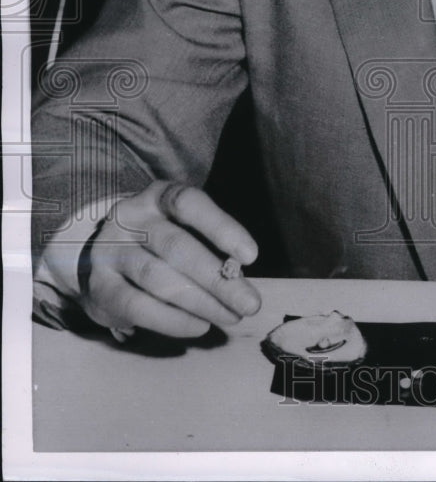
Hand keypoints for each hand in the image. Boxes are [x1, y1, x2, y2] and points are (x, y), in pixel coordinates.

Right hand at [78, 182, 261, 338]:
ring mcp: (110, 252)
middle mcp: (130, 218)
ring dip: (201, 303)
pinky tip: (199, 325)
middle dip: (219, 279)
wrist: (103, 255)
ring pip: (157, 278)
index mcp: (158, 197)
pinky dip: (172, 320)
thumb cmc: (161, 241)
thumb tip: (240, 280)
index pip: (188, 204)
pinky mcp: (98, 287)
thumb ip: (211, 248)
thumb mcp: (184, 228)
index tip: (251, 256)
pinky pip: (137, 306)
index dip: (221, 228)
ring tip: (230, 316)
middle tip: (250, 303)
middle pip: (176, 247)